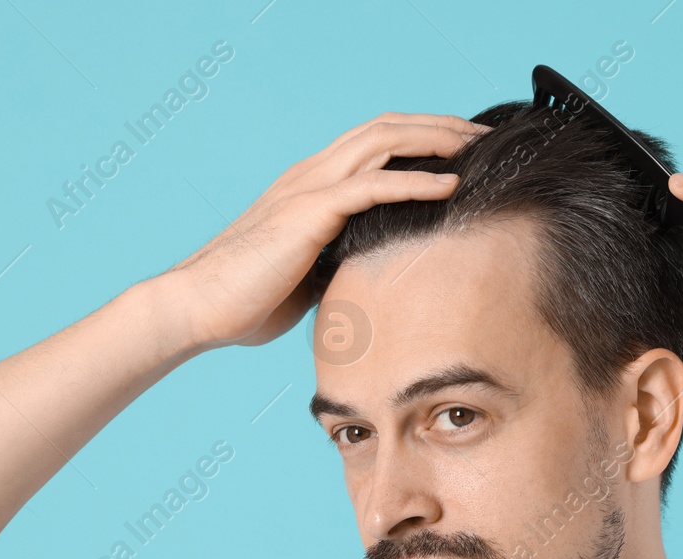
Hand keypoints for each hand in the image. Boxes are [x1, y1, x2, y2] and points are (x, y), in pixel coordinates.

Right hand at [157, 112, 489, 351]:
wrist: (199, 308)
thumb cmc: (248, 300)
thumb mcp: (309, 275)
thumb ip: (340, 261)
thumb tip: (374, 275)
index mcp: (311, 185)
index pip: (374, 144)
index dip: (419, 138)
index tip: (462, 150)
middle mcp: (311, 175)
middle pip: (385, 129)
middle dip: (438, 126)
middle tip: (483, 134)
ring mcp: (308, 188)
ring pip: (382, 142)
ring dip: (434, 139)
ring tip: (476, 145)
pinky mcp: (309, 213)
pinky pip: (372, 186)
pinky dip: (415, 181)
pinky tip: (451, 184)